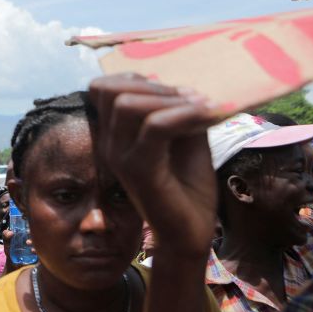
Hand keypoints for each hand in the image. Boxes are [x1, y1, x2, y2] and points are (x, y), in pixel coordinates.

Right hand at [89, 73, 220, 256]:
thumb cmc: (188, 186)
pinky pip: (155, 126)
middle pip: (108, 89)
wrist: (190, 233)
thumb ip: (176, 109)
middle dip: (154, 84)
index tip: (178, 93)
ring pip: (126, 104)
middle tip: (193, 98)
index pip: (104, 87)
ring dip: (169, 97)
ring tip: (203, 107)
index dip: (139, 78)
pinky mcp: (139, 170)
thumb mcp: (184, 136)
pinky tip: (208, 117)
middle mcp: (110, 143)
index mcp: (115, 135)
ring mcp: (120, 156)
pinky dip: (185, 114)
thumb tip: (183, 85)